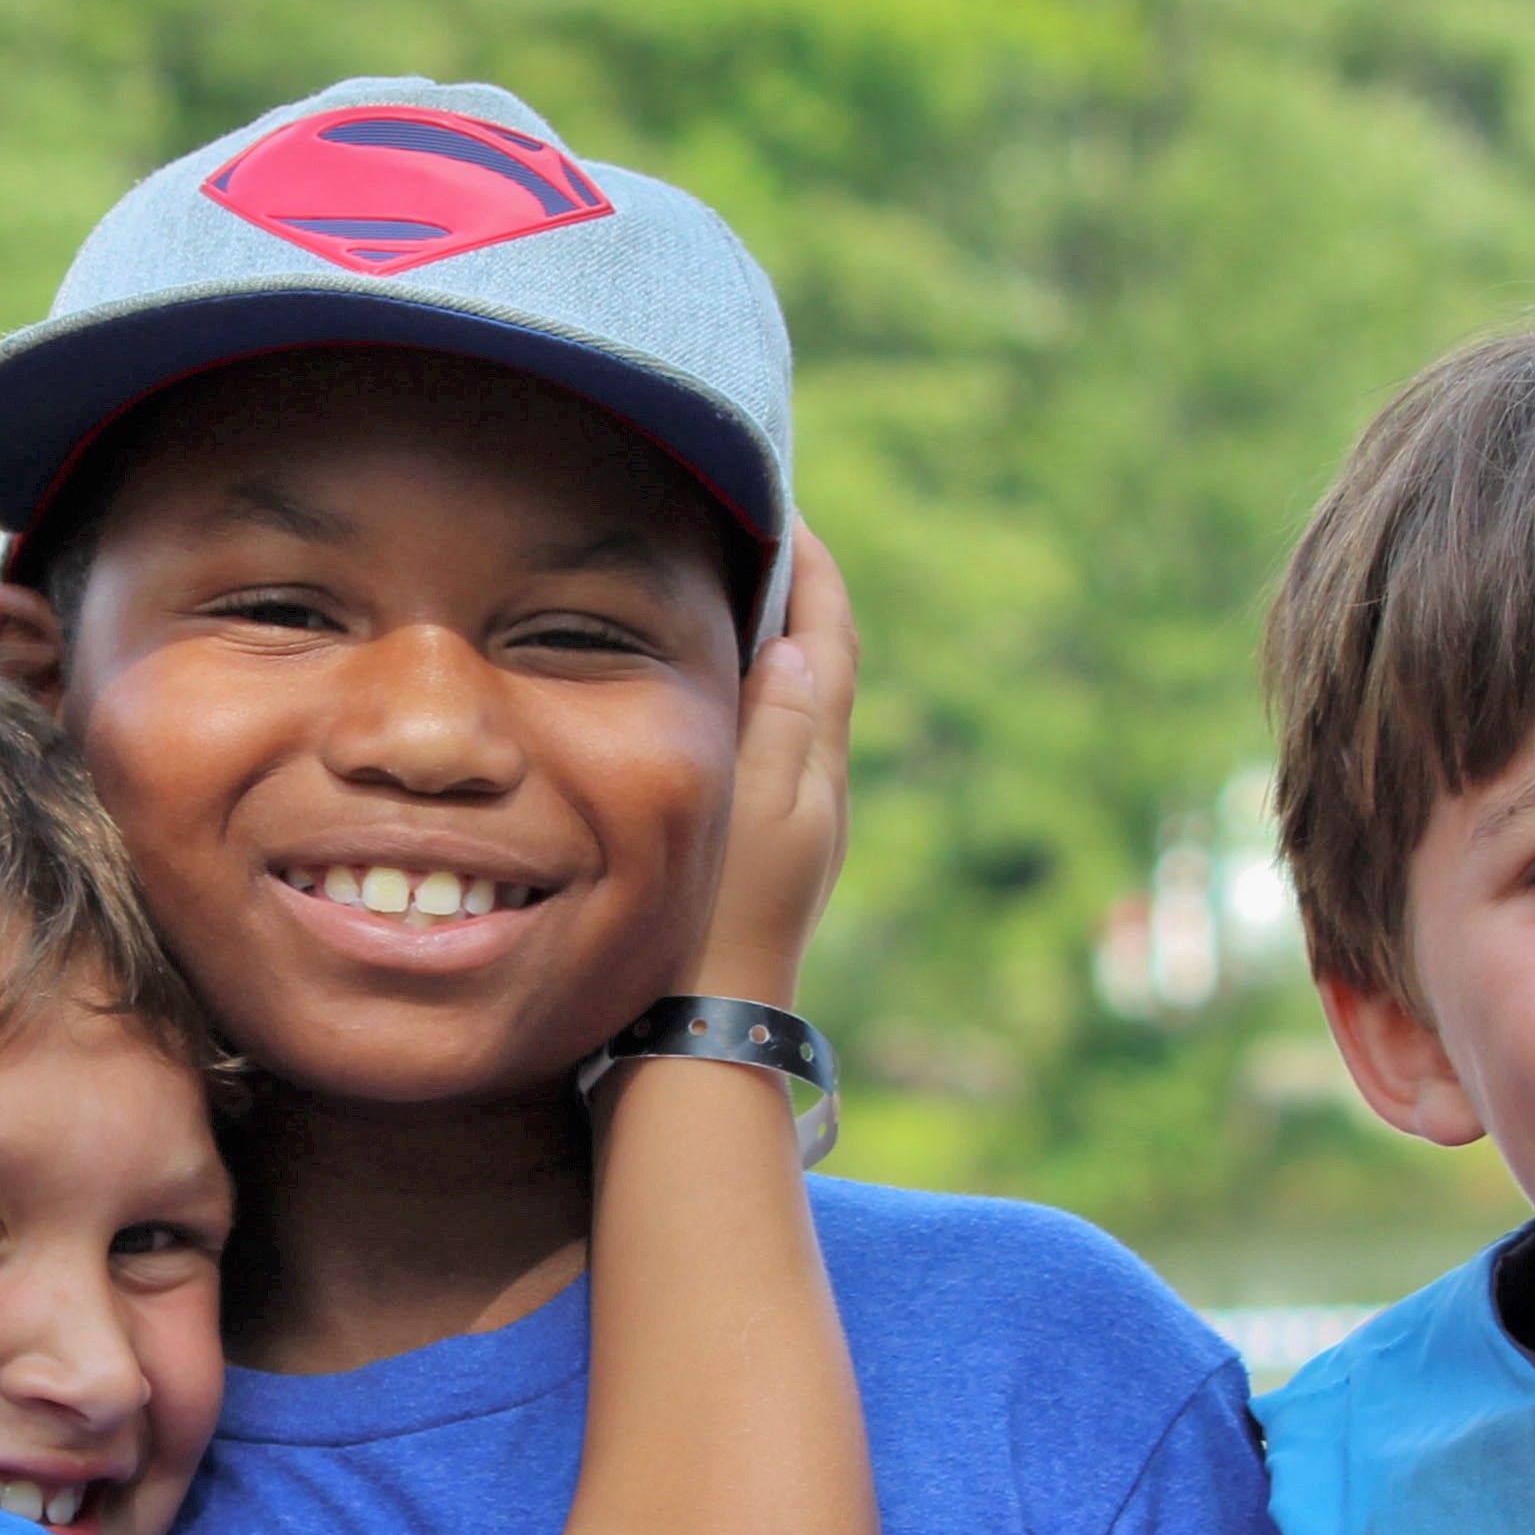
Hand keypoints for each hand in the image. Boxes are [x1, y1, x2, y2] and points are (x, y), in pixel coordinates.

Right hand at [689, 522, 855, 1007]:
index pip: (831, 641)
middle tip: (752, 533)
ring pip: (796, 705)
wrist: (703, 1029)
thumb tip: (798, 646)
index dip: (814, 570)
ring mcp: (794, 819)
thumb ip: (780, 727)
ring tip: (729, 593)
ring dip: (774, 643)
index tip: (784, 506)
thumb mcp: (754, 813)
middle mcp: (819, 787)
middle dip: (797, 595)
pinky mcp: (763, 846)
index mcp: (820, 766)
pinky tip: (708, 696)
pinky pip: (768, 743)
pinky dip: (751, 696)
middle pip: (822, 665)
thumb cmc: (719, 918)